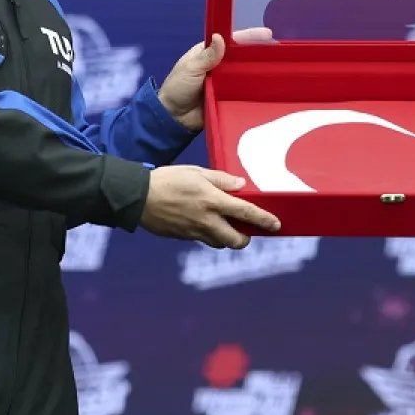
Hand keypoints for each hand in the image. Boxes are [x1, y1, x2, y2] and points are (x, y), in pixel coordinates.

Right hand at [139, 165, 281, 248]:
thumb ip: (221, 179)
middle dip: (245, 238)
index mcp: (213, 201)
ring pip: (219, 243)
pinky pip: (202, 239)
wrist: (138, 197)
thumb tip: (241, 185)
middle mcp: (206, 220)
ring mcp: (194, 232)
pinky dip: (208, 234)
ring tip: (225, 225)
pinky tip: (203, 222)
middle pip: (236, 240)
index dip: (264, 220)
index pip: (246, 213)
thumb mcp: (197, 172)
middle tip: (247, 230)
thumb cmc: (168, 179)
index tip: (276, 225)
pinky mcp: (183, 237)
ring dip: (227, 238)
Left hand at [158, 27, 274, 130]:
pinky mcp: (228, 97)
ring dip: (259, 71)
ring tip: (281, 68)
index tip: (268, 34)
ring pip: (245, 73)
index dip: (249, 37)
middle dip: (259, 53)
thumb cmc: (177, 88)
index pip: (231, 41)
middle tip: (281, 52)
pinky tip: (269, 87)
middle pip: (242, 57)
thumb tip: (220, 37)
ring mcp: (225, 82)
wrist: (173, 118)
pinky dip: (254, 88)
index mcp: (208, 53)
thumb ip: (207, 56)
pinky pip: (244, 91)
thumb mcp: (190, 69)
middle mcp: (220, 66)